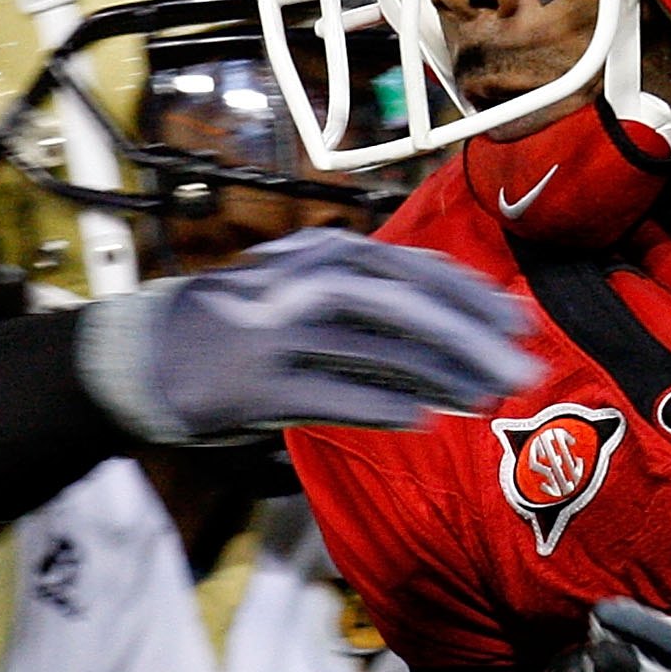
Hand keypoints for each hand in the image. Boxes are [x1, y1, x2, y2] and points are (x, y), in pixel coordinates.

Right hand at [73, 228, 538, 444]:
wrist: (145, 352)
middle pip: (409, 308)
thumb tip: (461, 319)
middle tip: (525, 371)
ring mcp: (279, 333)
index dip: (475, 297)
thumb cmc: (241, 322)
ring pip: (380, 352)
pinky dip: (382, 408)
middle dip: (474, 341)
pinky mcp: (257, 385)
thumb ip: (372, 294)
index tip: (522, 323)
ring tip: (486, 400)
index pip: (416, 270)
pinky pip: (333, 396)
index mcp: (325, 252)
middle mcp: (306, 282)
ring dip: (443, 378)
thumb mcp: (304, 284)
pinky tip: (422, 419)